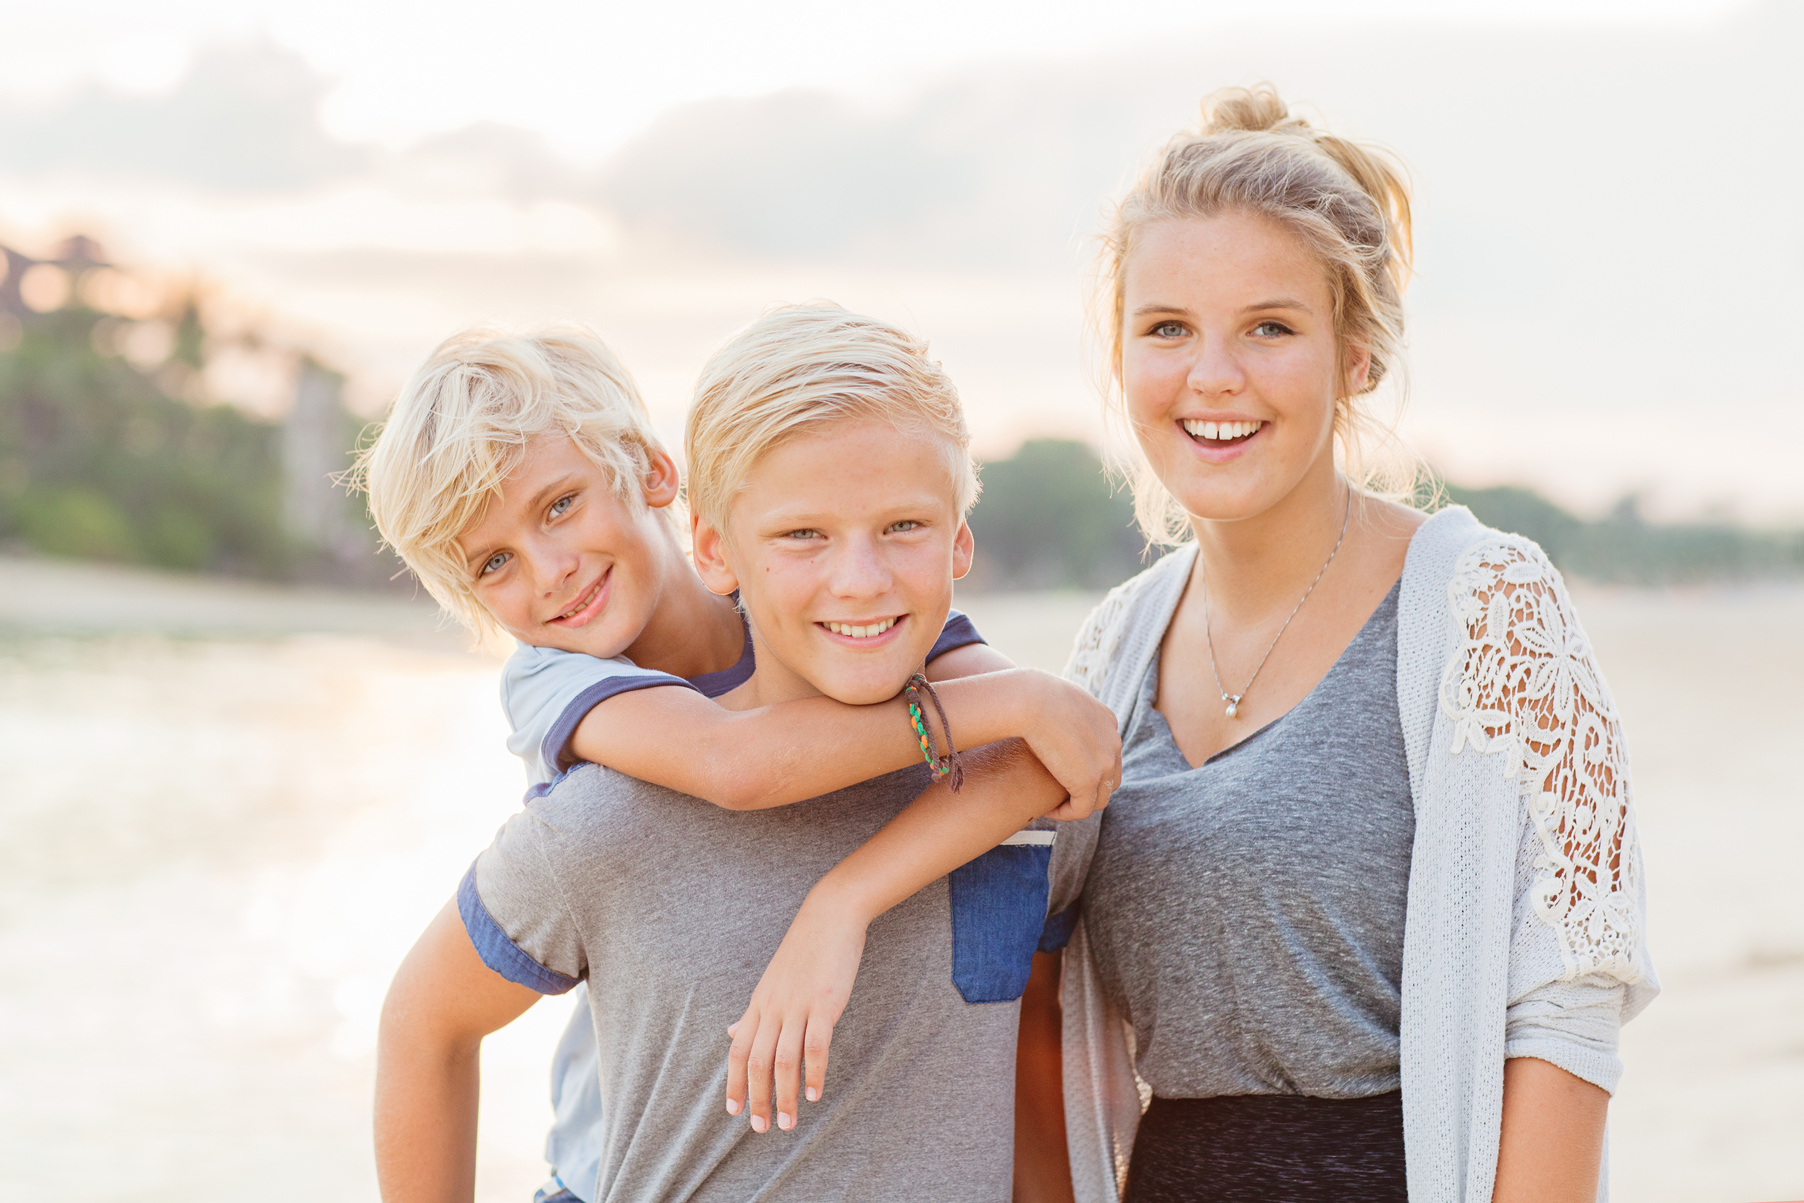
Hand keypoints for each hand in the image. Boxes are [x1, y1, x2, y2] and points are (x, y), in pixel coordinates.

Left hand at [725, 886, 869, 1133]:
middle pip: (756, 1061)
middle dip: (757, 1098)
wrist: (830, 915)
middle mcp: (773, 1007)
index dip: (733, 1083)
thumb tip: (732, 1032)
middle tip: (762, 1128)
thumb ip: (753, 1011)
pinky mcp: (825, 1003)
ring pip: (784, 1059)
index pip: (738, 1050)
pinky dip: (813, 1072)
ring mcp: (798, 1005)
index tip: (734, 1113)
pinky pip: (815, 1044)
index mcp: (760, 1003)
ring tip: (787, 1123)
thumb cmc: (804, 950)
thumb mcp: (771, 981)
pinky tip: (814, 1094)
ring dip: (784, 1095)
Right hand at [1014, 671, 1120, 820]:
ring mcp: (1104, 763)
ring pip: (1099, 798)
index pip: (1107, 754)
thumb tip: (1048, 714)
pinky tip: (1048, 809)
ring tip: (1053, 805)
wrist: (1030, 700)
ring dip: (1077, 804)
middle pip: (1109, 779)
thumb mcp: (1056, 697)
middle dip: (1087, 790)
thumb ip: (1062, 710)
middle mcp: (1113, 742)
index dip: (1087, 769)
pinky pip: (1082, 809)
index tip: (1061, 773)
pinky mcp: (1089, 782)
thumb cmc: (1031, 695)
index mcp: (1108, 721)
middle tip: (1060, 794)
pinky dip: (1066, 813)